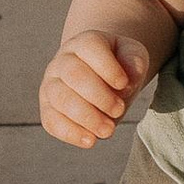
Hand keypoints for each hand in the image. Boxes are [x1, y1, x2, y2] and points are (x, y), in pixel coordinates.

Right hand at [40, 28, 154, 148]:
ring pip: (60, 98)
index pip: (90, 47)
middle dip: (99, 96)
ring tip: (108, 130)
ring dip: (86, 117)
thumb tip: (128, 80)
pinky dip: (71, 133)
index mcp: (84, 43)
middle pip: (73, 74)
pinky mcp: (48, 110)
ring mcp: (51, 85)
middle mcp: (62, 61)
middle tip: (119, 110)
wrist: (100, 79)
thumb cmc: (118, 66)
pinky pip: (52, 121)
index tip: (124, 84)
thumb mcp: (133, 56)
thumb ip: (135, 61)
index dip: (108, 67)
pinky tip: (91, 141)